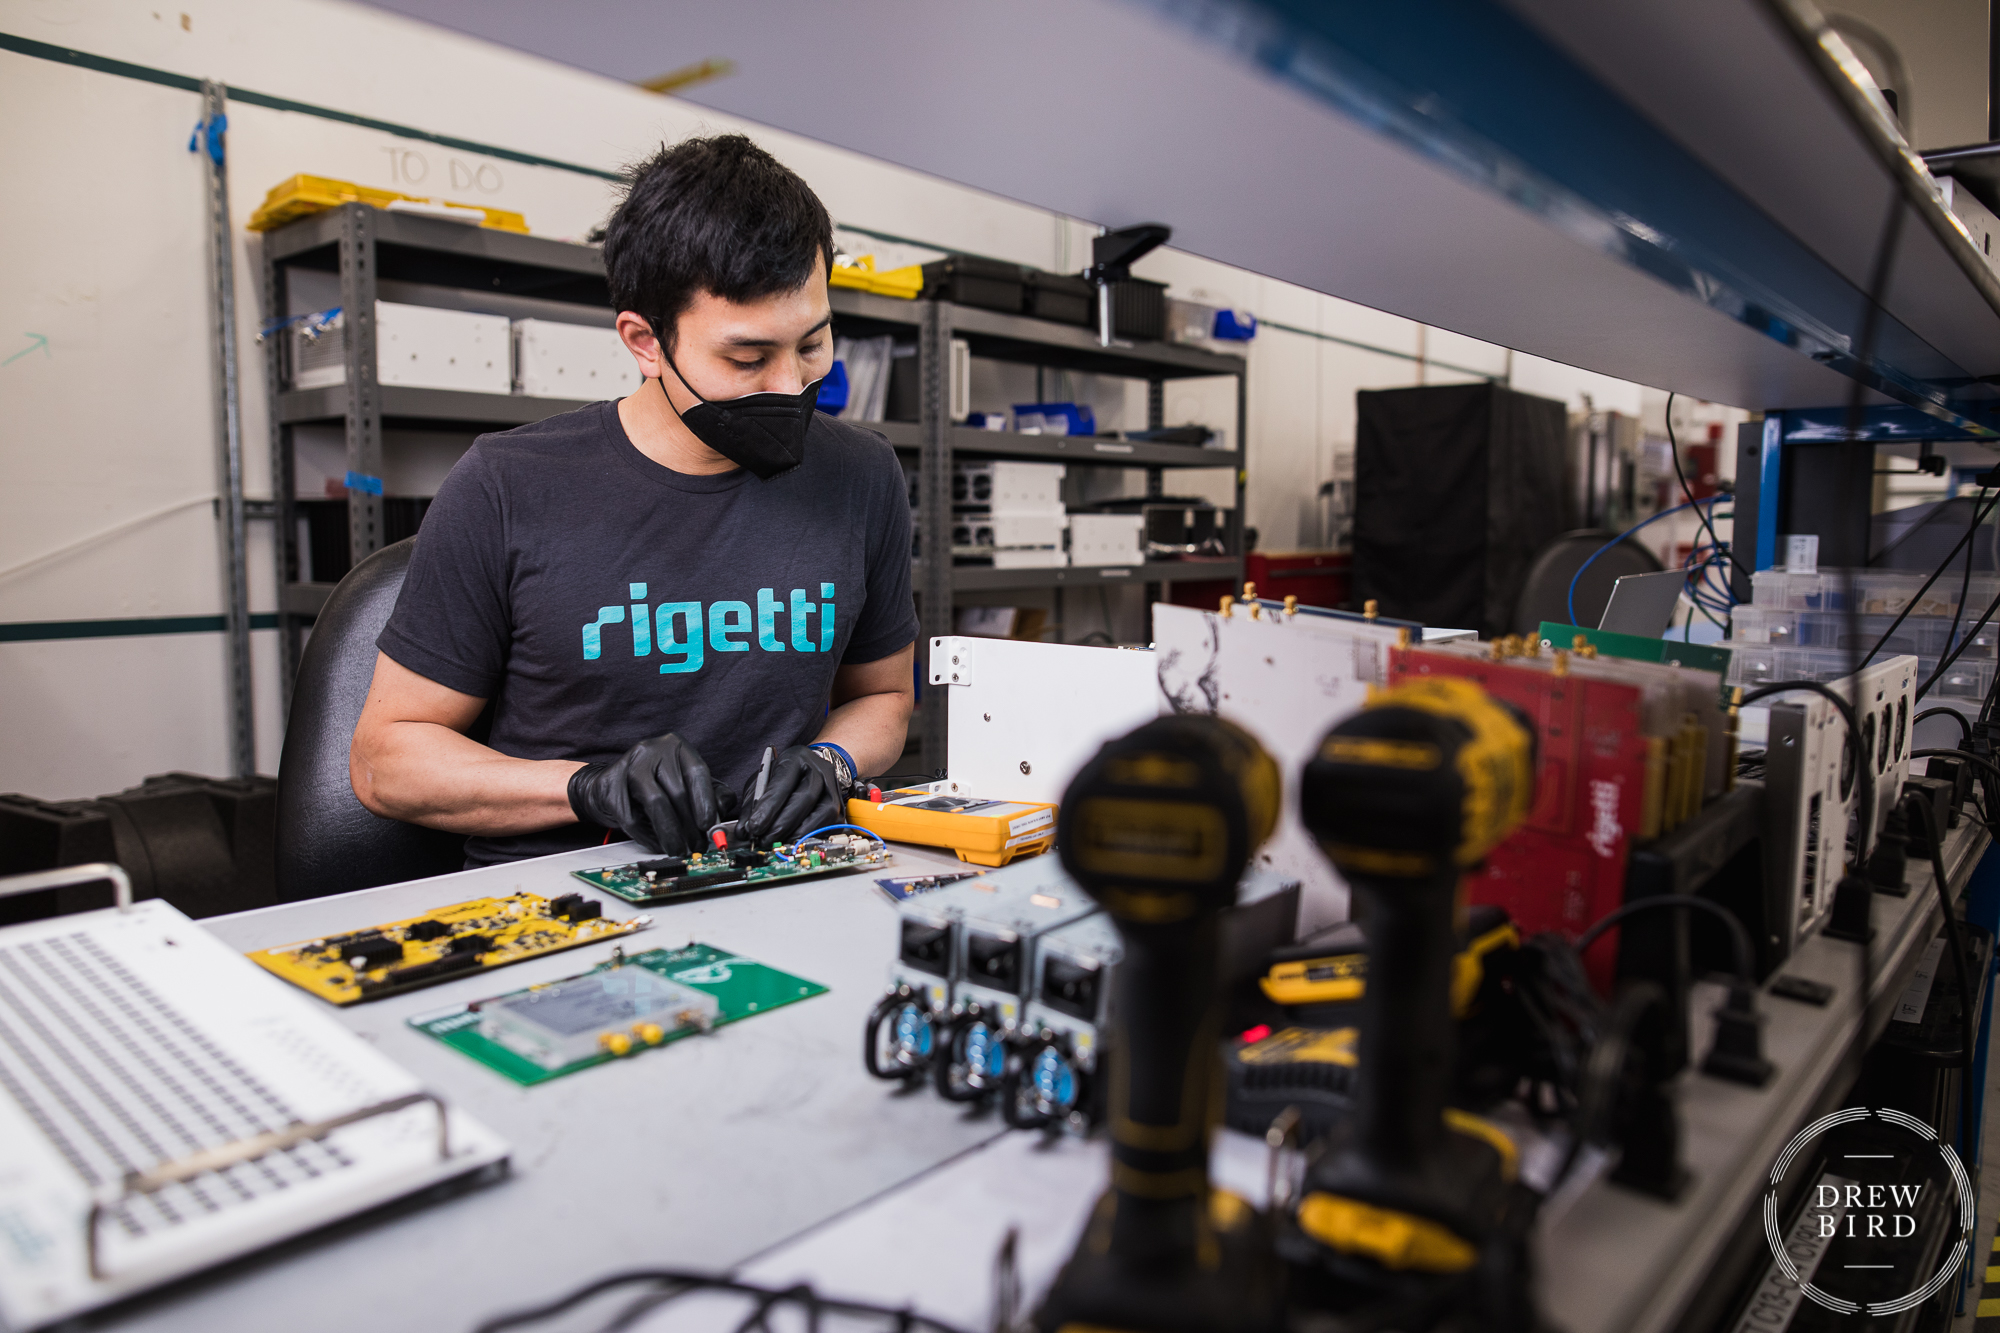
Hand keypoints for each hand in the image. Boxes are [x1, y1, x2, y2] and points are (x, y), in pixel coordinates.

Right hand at [568, 732, 719, 854]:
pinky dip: (647, 836)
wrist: (612, 785)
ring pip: (655, 802)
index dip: (705, 801)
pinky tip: (656, 844)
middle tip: (696, 847)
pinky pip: (631, 816)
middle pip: (677, 791)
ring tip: (678, 850)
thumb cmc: (657, 785)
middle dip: (689, 826)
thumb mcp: (688, 785)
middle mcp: (653, 750)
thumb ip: (711, 796)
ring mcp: (629, 765)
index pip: (696, 772)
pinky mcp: (610, 784)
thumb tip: (720, 815)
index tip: (708, 827)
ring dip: (670, 832)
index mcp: (677, 747)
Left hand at [739, 745, 845, 843]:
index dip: (769, 807)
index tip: (755, 826)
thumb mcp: (762, 782)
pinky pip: (830, 824)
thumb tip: (745, 831)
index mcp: (796, 757)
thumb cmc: (783, 776)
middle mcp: (819, 769)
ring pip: (823, 812)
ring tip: (779, 842)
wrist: (811, 770)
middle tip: (765, 839)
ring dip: (798, 832)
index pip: (783, 782)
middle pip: (805, 797)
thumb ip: (752, 805)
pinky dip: (811, 834)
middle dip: (783, 823)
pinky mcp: (840, 805)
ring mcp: (833, 787)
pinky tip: (795, 840)